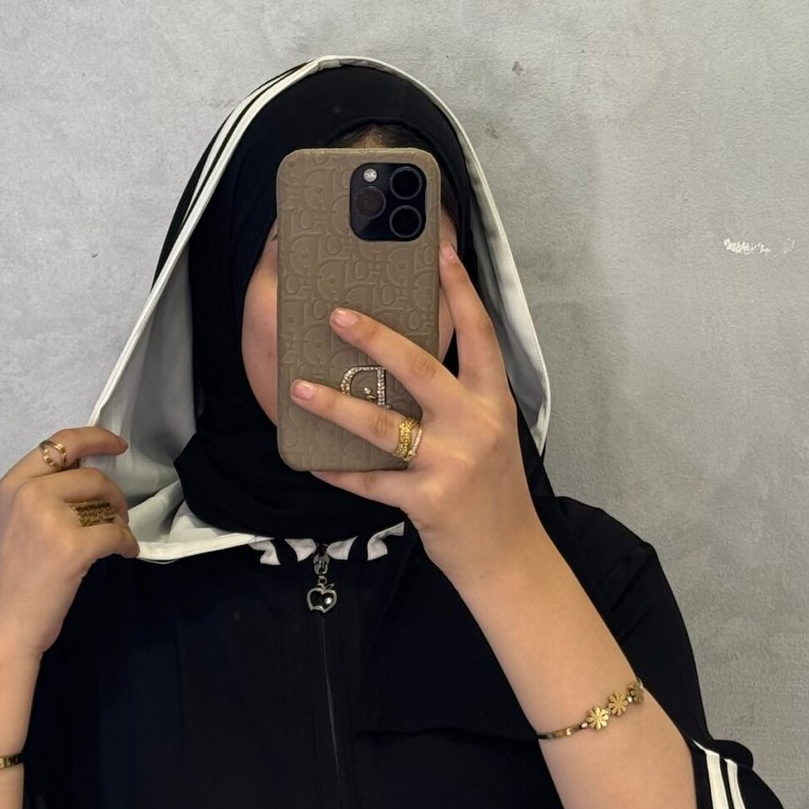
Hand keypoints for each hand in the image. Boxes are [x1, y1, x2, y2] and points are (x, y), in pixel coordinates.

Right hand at [0, 424, 138, 660]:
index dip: (94, 438)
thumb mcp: (11, 524)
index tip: (116, 445)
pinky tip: (125, 553)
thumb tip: (85, 480)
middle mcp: (28, 494)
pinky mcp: (72, 547)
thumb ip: (39, 497)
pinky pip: (116, 533)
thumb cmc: (3, 585)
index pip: (59, 443)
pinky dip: (128, 543)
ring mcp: (50, 519)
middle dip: (112, 494)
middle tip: (117, 515)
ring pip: (106, 500)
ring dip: (120, 519)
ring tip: (117, 538)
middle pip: (90, 474)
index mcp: (11, 485)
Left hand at [293, 241, 544, 594]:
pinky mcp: (427, 500)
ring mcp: (451, 463)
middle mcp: (475, 426)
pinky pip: (370, 481)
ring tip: (300, 387)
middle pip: (420, 369)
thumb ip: (458, 401)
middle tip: (336, 314)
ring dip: (336, 405)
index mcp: (493, 402)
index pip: (480, 335)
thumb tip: (404, 366)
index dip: (461, 292)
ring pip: (383, 426)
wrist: (509, 556)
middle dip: (375, 338)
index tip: (441, 252)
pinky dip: (339, 471)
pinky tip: (311, 461)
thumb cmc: (492, 491)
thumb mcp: (489, 434)